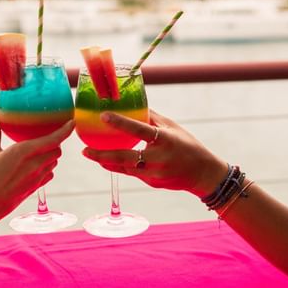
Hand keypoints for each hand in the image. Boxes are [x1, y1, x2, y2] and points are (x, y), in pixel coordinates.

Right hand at [0, 111, 73, 226]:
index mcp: (24, 152)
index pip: (53, 139)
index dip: (65, 130)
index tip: (72, 122)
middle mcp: (34, 165)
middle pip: (56, 150)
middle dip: (54, 143)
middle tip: (45, 137)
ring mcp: (36, 178)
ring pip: (53, 162)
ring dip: (50, 156)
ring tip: (38, 151)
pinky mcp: (34, 189)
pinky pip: (48, 175)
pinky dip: (46, 168)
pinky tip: (34, 167)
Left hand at [82, 110, 227, 196]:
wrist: (203, 174)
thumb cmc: (188, 145)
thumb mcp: (173, 128)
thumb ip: (152, 118)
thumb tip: (132, 104)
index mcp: (165, 140)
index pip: (140, 129)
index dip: (121, 123)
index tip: (103, 116)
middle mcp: (158, 158)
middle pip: (125, 157)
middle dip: (102, 155)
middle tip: (84, 150)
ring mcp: (154, 173)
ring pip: (125, 168)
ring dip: (106, 162)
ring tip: (90, 154)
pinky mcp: (151, 182)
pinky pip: (131, 173)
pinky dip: (117, 166)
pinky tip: (105, 161)